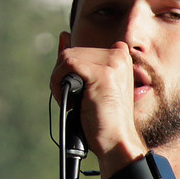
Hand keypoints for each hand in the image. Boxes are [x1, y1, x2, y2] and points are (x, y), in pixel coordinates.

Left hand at [51, 38, 145, 169]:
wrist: (116, 142)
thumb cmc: (104, 120)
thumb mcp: (90, 85)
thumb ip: (78, 61)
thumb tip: (63, 36)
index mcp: (120, 57)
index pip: (82, 49)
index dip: (72, 70)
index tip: (77, 90)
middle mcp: (119, 55)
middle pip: (72, 52)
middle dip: (64, 77)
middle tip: (74, 101)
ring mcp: (113, 62)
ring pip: (66, 57)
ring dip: (60, 82)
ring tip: (73, 103)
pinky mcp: (103, 73)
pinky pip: (66, 65)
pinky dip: (59, 84)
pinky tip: (70, 102)